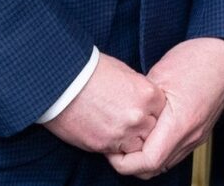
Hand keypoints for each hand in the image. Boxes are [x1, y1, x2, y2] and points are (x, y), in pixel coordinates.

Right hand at [44, 54, 165, 156]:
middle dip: (142, 127)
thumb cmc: (91, 70)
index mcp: (148, 95)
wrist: (62, 80)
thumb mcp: (124, 72)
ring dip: (129, 140)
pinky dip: (113, 146)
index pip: (162, 112)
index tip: (139, 111)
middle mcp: (140, 116)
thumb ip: (139, 90)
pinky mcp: (104, 145)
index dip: (150, 112)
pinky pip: (117, 153)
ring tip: (115, 127)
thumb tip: (143, 101)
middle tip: (126, 120)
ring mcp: (123, 133)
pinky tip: (103, 132)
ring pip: (137, 146)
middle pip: (152, 130)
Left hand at [106, 38, 223, 177]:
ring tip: (131, 138)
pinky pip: (175, 151)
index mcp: (181, 123)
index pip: (148, 162)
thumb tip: (123, 117)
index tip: (112, 147)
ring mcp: (198, 135)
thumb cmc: (197, 58)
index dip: (124, 161)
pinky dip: (158, 149)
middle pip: (155, 169)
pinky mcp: (200, 131)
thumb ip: (141, 103)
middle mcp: (191, 135)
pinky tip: (149, 132)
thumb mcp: (159, 76)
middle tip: (117, 144)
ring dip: (145, 157)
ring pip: (165, 163)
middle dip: (131, 163)